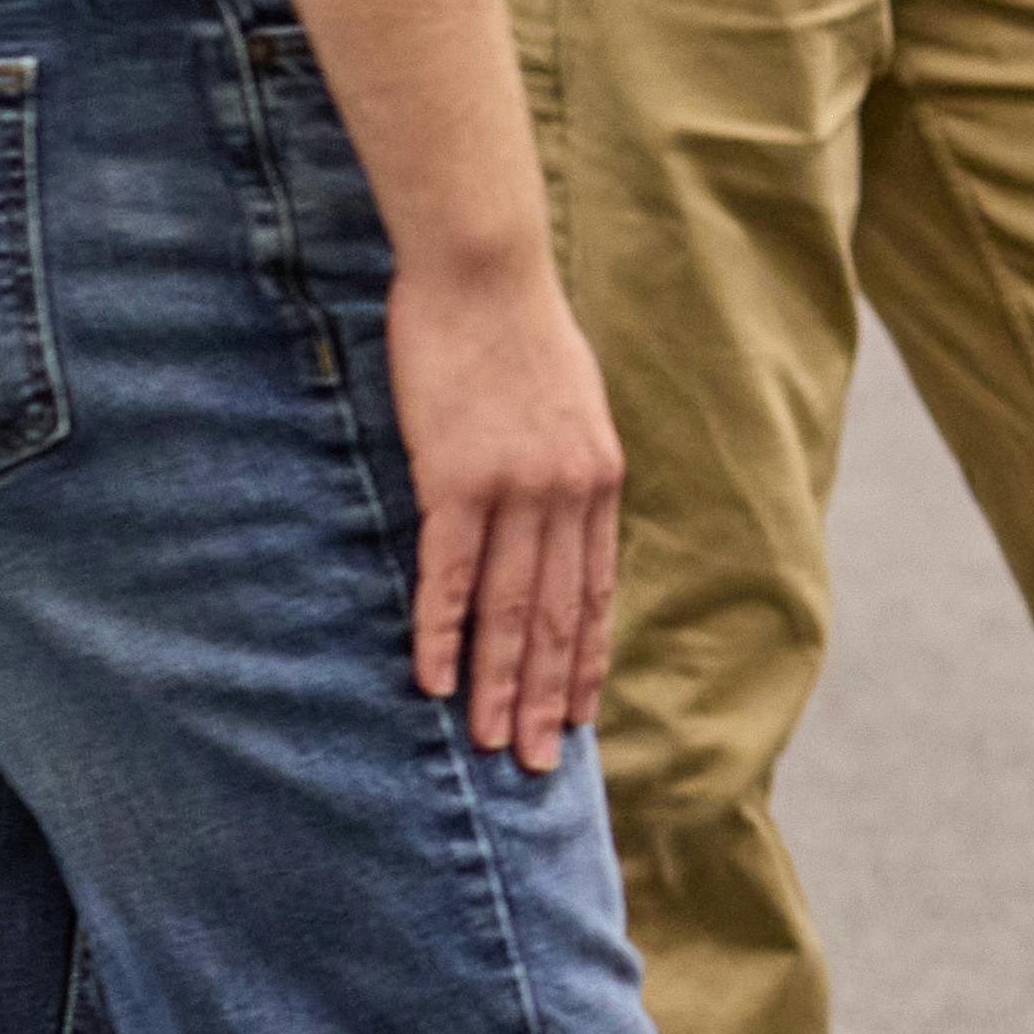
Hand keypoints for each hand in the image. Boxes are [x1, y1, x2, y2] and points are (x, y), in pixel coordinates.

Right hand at [381, 241, 624, 771]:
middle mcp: (567, 495)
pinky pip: (450, 573)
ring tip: (489, 743)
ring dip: (497, 684)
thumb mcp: (571, 403)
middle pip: (555, 618)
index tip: (578, 717)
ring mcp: (515, 489)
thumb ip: (570, 465)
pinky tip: (435, 680)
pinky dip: (443, 633)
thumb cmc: (518, 328)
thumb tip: (561, 511)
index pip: (594, 593)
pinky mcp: (456, 478)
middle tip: (534, 764)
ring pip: (507, 610)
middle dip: (545, 697)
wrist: (485, 269)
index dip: (584, 661)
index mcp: (598, 480)